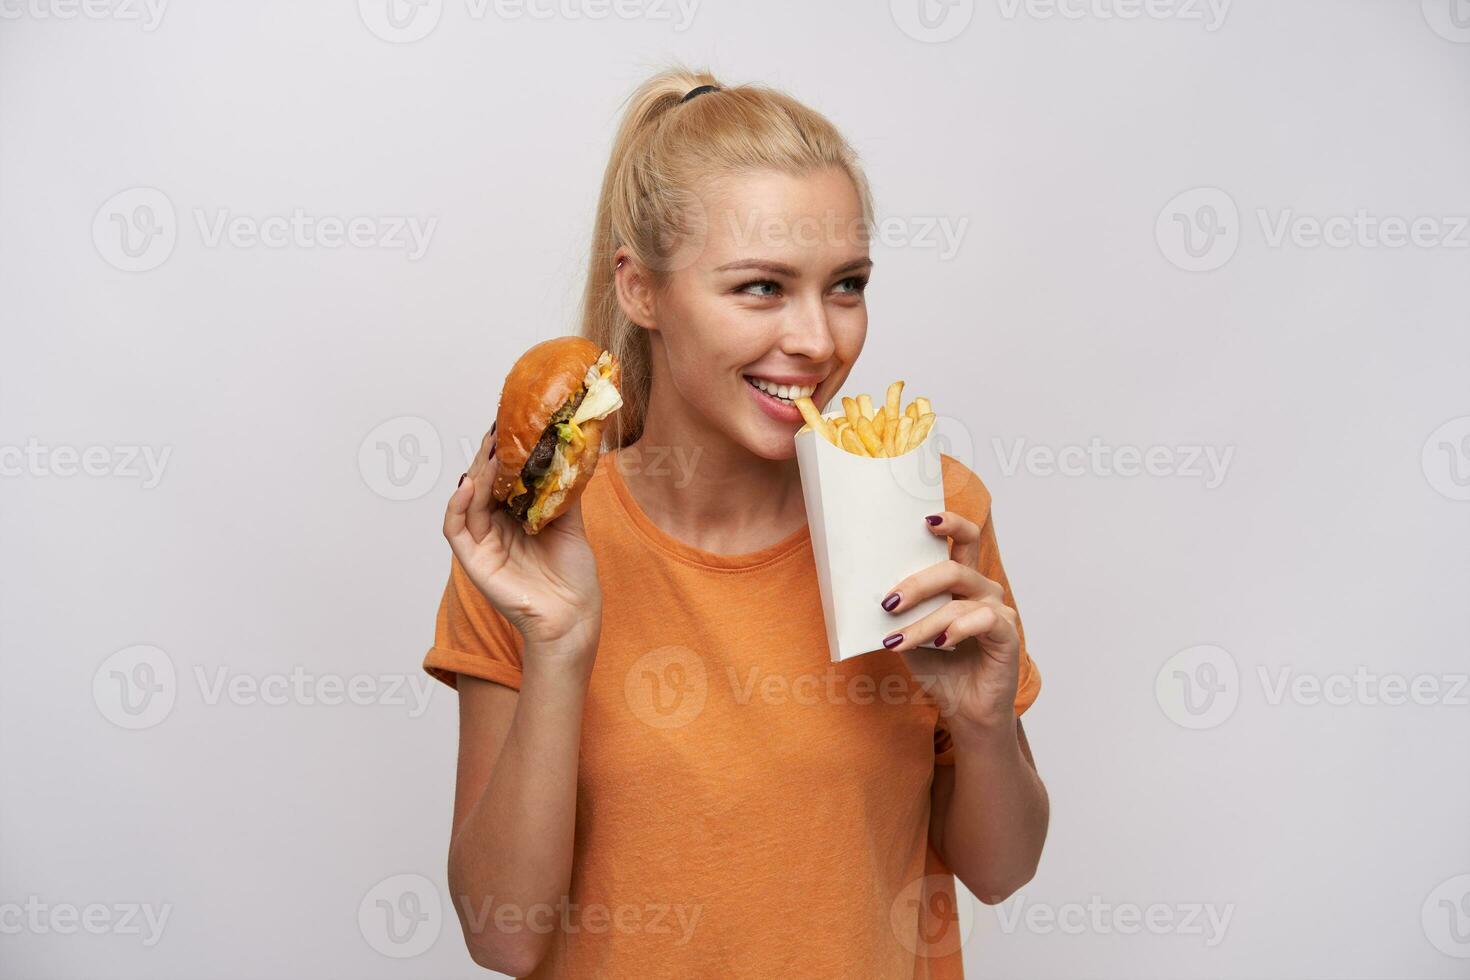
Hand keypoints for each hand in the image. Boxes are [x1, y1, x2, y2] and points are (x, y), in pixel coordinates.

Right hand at [442, 425, 602, 659]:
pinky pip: (455, 529)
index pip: (502, 478)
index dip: (502, 453)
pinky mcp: (473, 561)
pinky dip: (457, 505)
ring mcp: (482, 543)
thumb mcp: (570, 523)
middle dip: (487, 456)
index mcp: (515, 517)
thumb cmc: (572, 575)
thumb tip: (568, 453)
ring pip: (468, 500)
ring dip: (476, 474)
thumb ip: (562, 492)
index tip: (510, 425)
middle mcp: (495, 527)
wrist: (573, 615)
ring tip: (488, 452)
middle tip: (496, 429)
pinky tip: (468, 485)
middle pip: (482, 484)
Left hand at [879, 511, 1020, 730]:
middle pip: (952, 568)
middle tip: (889, 603)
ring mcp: (998, 611)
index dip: (951, 524)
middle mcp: (983, 590)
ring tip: (899, 641)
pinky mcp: (1007, 634)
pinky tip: (941, 644)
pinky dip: (956, 631)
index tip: (926, 519)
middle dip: (916, 584)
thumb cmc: (941, 670)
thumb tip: (867, 595)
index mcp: (962, 583)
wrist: (965, 711)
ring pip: (957, 602)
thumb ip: (899, 614)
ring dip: (923, 623)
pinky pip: (981, 621)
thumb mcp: (909, 637)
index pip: (964, 540)